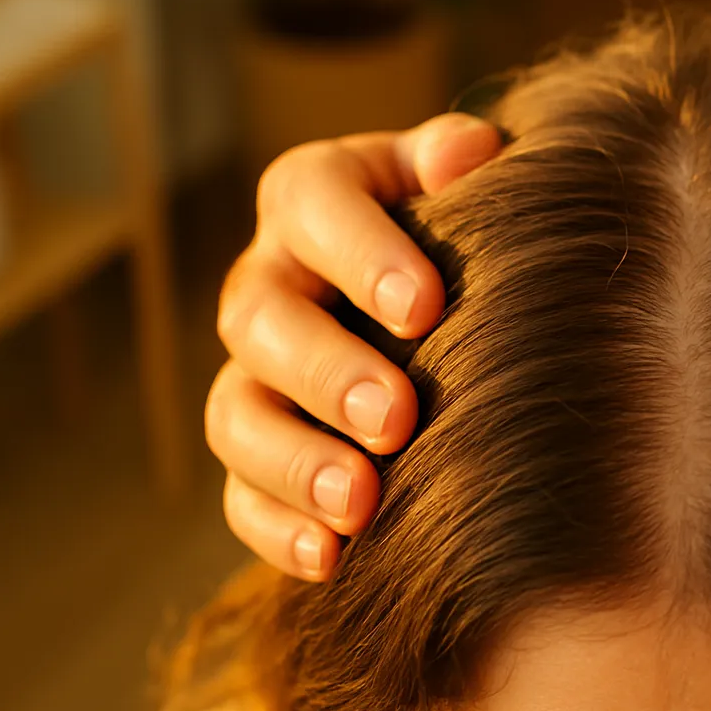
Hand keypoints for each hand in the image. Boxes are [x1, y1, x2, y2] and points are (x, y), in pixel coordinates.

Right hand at [207, 114, 502, 579]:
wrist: (464, 307)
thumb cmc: (473, 236)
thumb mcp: (472, 185)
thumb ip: (464, 164)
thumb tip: (472, 152)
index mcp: (318, 200)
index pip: (313, 203)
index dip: (360, 252)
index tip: (425, 307)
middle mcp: (273, 281)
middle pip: (261, 319)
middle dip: (326, 372)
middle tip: (394, 419)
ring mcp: (258, 373)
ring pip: (236, 415)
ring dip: (294, 462)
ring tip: (359, 502)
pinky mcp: (260, 454)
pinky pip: (242, 496)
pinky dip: (280, 530)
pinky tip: (333, 559)